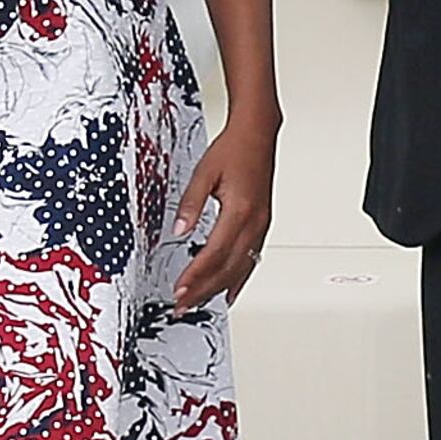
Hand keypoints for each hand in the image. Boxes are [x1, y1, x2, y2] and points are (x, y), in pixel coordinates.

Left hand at [167, 115, 276, 311]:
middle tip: (183, 305)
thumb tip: (177, 232)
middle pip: (227, 268)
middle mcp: (254, 222)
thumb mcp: (203, 173)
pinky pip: (252, 259)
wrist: (257, 134)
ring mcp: (261, 225)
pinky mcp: (262, 225)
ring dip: (218, 289)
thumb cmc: (233, 149)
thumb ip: (189, 204)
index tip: (179, 290)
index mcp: (239, 210)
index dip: (196, 276)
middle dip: (204, 290)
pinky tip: (230, 291)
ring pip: (241, 268)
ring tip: (198, 303)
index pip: (213, 254)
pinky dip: (239, 279)